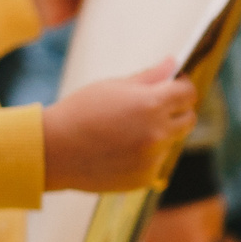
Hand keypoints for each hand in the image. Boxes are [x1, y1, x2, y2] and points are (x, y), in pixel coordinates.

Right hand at [40, 59, 196, 191]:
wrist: (52, 151)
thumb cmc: (80, 112)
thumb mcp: (113, 86)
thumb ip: (149, 77)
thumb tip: (172, 63)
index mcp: (151, 104)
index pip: (188, 93)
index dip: (181, 87)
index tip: (173, 86)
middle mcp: (157, 133)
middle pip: (188, 119)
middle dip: (176, 111)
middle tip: (153, 108)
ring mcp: (152, 159)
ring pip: (171, 142)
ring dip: (159, 135)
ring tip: (126, 132)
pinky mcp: (143, 178)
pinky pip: (156, 163)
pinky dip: (145, 157)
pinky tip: (120, 151)